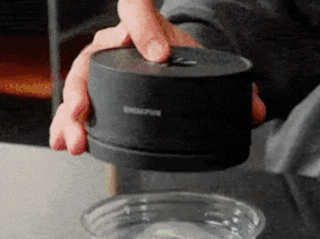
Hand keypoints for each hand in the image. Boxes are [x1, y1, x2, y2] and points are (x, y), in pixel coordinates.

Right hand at [50, 0, 265, 154]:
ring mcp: (99, 69)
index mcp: (141, 27)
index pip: (137, 12)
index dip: (144, 30)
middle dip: (84, 89)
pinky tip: (62, 143)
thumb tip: (257, 108)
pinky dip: (65, 126)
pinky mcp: (93, 92)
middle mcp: (113, 45)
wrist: (159, 54)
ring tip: (73, 141)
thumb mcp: (198, 60)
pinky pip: (73, 106)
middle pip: (91, 60)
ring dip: (70, 116)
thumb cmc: (172, 53)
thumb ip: (228, 82)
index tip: (159, 53)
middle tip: (83, 110)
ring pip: (77, 86)